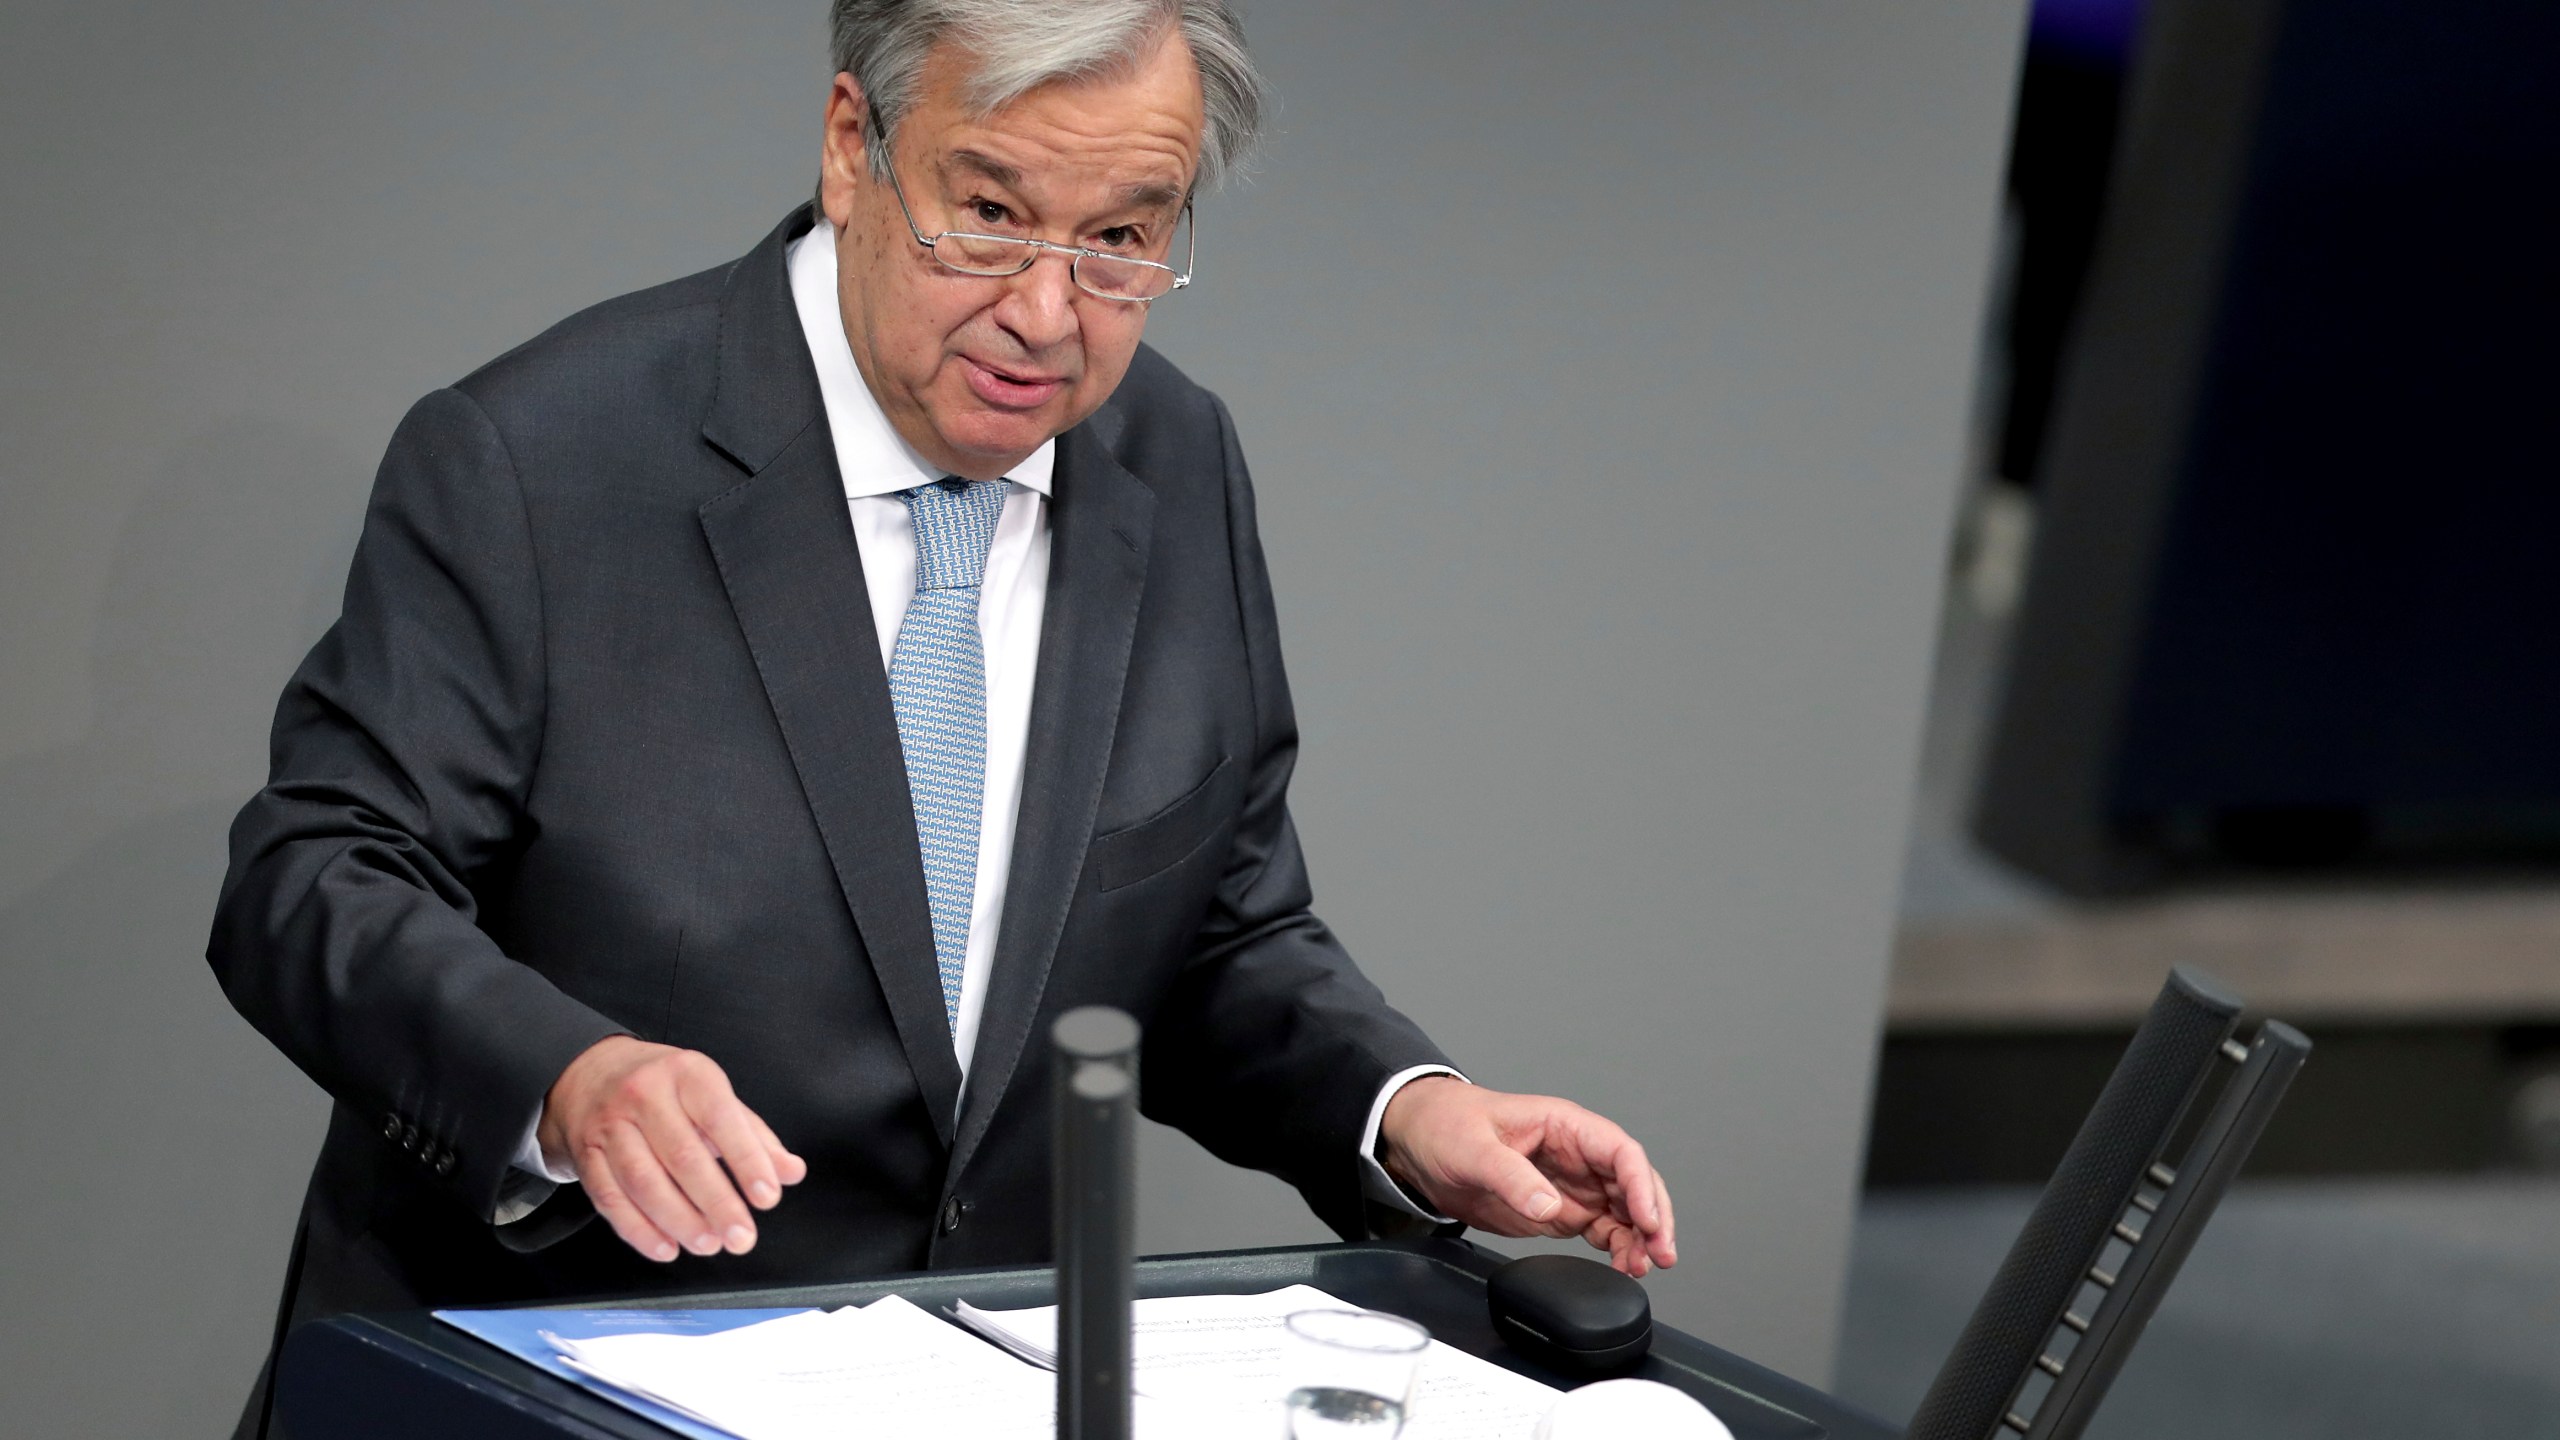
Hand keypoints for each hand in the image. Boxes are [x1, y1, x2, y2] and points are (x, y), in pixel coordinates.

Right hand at [538, 1035, 807, 1262]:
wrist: (591, 1073)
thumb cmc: (666, 1089)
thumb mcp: (714, 1096)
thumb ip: (754, 1136)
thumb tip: (791, 1172)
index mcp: (688, 1074)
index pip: (721, 1119)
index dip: (746, 1161)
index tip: (767, 1197)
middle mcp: (645, 1094)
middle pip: (682, 1156)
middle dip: (716, 1203)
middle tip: (741, 1237)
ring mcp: (610, 1124)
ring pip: (643, 1180)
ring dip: (678, 1220)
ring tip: (708, 1244)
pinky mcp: (586, 1154)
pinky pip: (609, 1197)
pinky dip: (638, 1229)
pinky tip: (665, 1247)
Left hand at [1377, 1077, 1676, 1277]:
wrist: (1419, 1142)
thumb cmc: (1448, 1125)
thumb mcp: (1474, 1149)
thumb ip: (1512, 1178)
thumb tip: (1549, 1207)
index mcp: (1564, 1126)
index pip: (1620, 1151)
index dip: (1641, 1185)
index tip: (1646, 1218)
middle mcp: (1577, 1155)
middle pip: (1634, 1183)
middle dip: (1654, 1217)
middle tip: (1661, 1253)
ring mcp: (1572, 1184)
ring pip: (1625, 1210)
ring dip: (1641, 1238)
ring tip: (1645, 1266)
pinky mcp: (1561, 1210)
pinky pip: (1603, 1229)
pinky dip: (1619, 1248)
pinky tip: (1624, 1265)